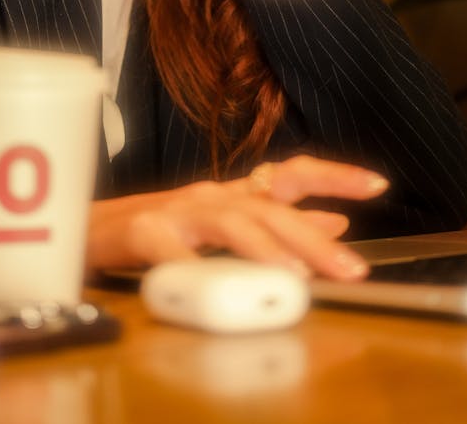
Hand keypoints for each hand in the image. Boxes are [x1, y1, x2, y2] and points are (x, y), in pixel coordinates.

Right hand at [87, 155, 387, 281]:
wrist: (89, 228)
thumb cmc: (160, 228)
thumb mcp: (224, 226)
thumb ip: (276, 225)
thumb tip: (335, 222)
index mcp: (234, 194)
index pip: (292, 174)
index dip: (334, 175)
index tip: (377, 184)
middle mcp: (212, 195)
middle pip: (269, 207)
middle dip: (313, 239)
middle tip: (350, 268)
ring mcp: (177, 210)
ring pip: (230, 222)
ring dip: (266, 251)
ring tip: (295, 279)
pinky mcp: (142, 230)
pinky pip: (172, 251)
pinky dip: (194, 272)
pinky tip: (211, 291)